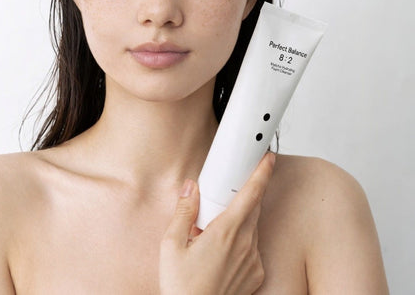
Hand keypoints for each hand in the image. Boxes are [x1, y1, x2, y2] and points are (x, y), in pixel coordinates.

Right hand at [159, 152, 275, 294]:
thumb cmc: (183, 287)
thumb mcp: (172, 245)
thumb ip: (183, 211)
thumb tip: (190, 188)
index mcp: (226, 231)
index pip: (251, 194)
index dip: (262, 172)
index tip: (268, 158)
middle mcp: (245, 243)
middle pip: (254, 206)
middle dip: (246, 193)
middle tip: (227, 193)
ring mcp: (253, 260)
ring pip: (252, 226)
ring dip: (239, 219)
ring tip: (214, 231)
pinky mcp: (256, 274)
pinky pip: (252, 246)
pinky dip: (240, 240)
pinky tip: (220, 251)